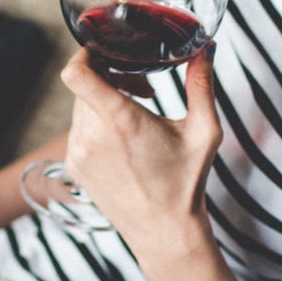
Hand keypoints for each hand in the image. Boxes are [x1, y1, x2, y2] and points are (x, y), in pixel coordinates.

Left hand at [58, 45, 221, 253]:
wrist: (163, 232)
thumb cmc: (185, 183)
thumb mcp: (203, 132)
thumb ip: (202, 85)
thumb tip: (207, 48)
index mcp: (120, 121)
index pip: (76, 73)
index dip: (84, 53)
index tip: (105, 51)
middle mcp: (91, 136)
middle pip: (84, 84)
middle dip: (109, 75)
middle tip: (142, 87)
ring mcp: (78, 152)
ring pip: (81, 105)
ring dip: (104, 99)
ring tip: (137, 112)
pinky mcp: (74, 165)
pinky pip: (78, 128)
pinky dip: (97, 122)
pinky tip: (124, 137)